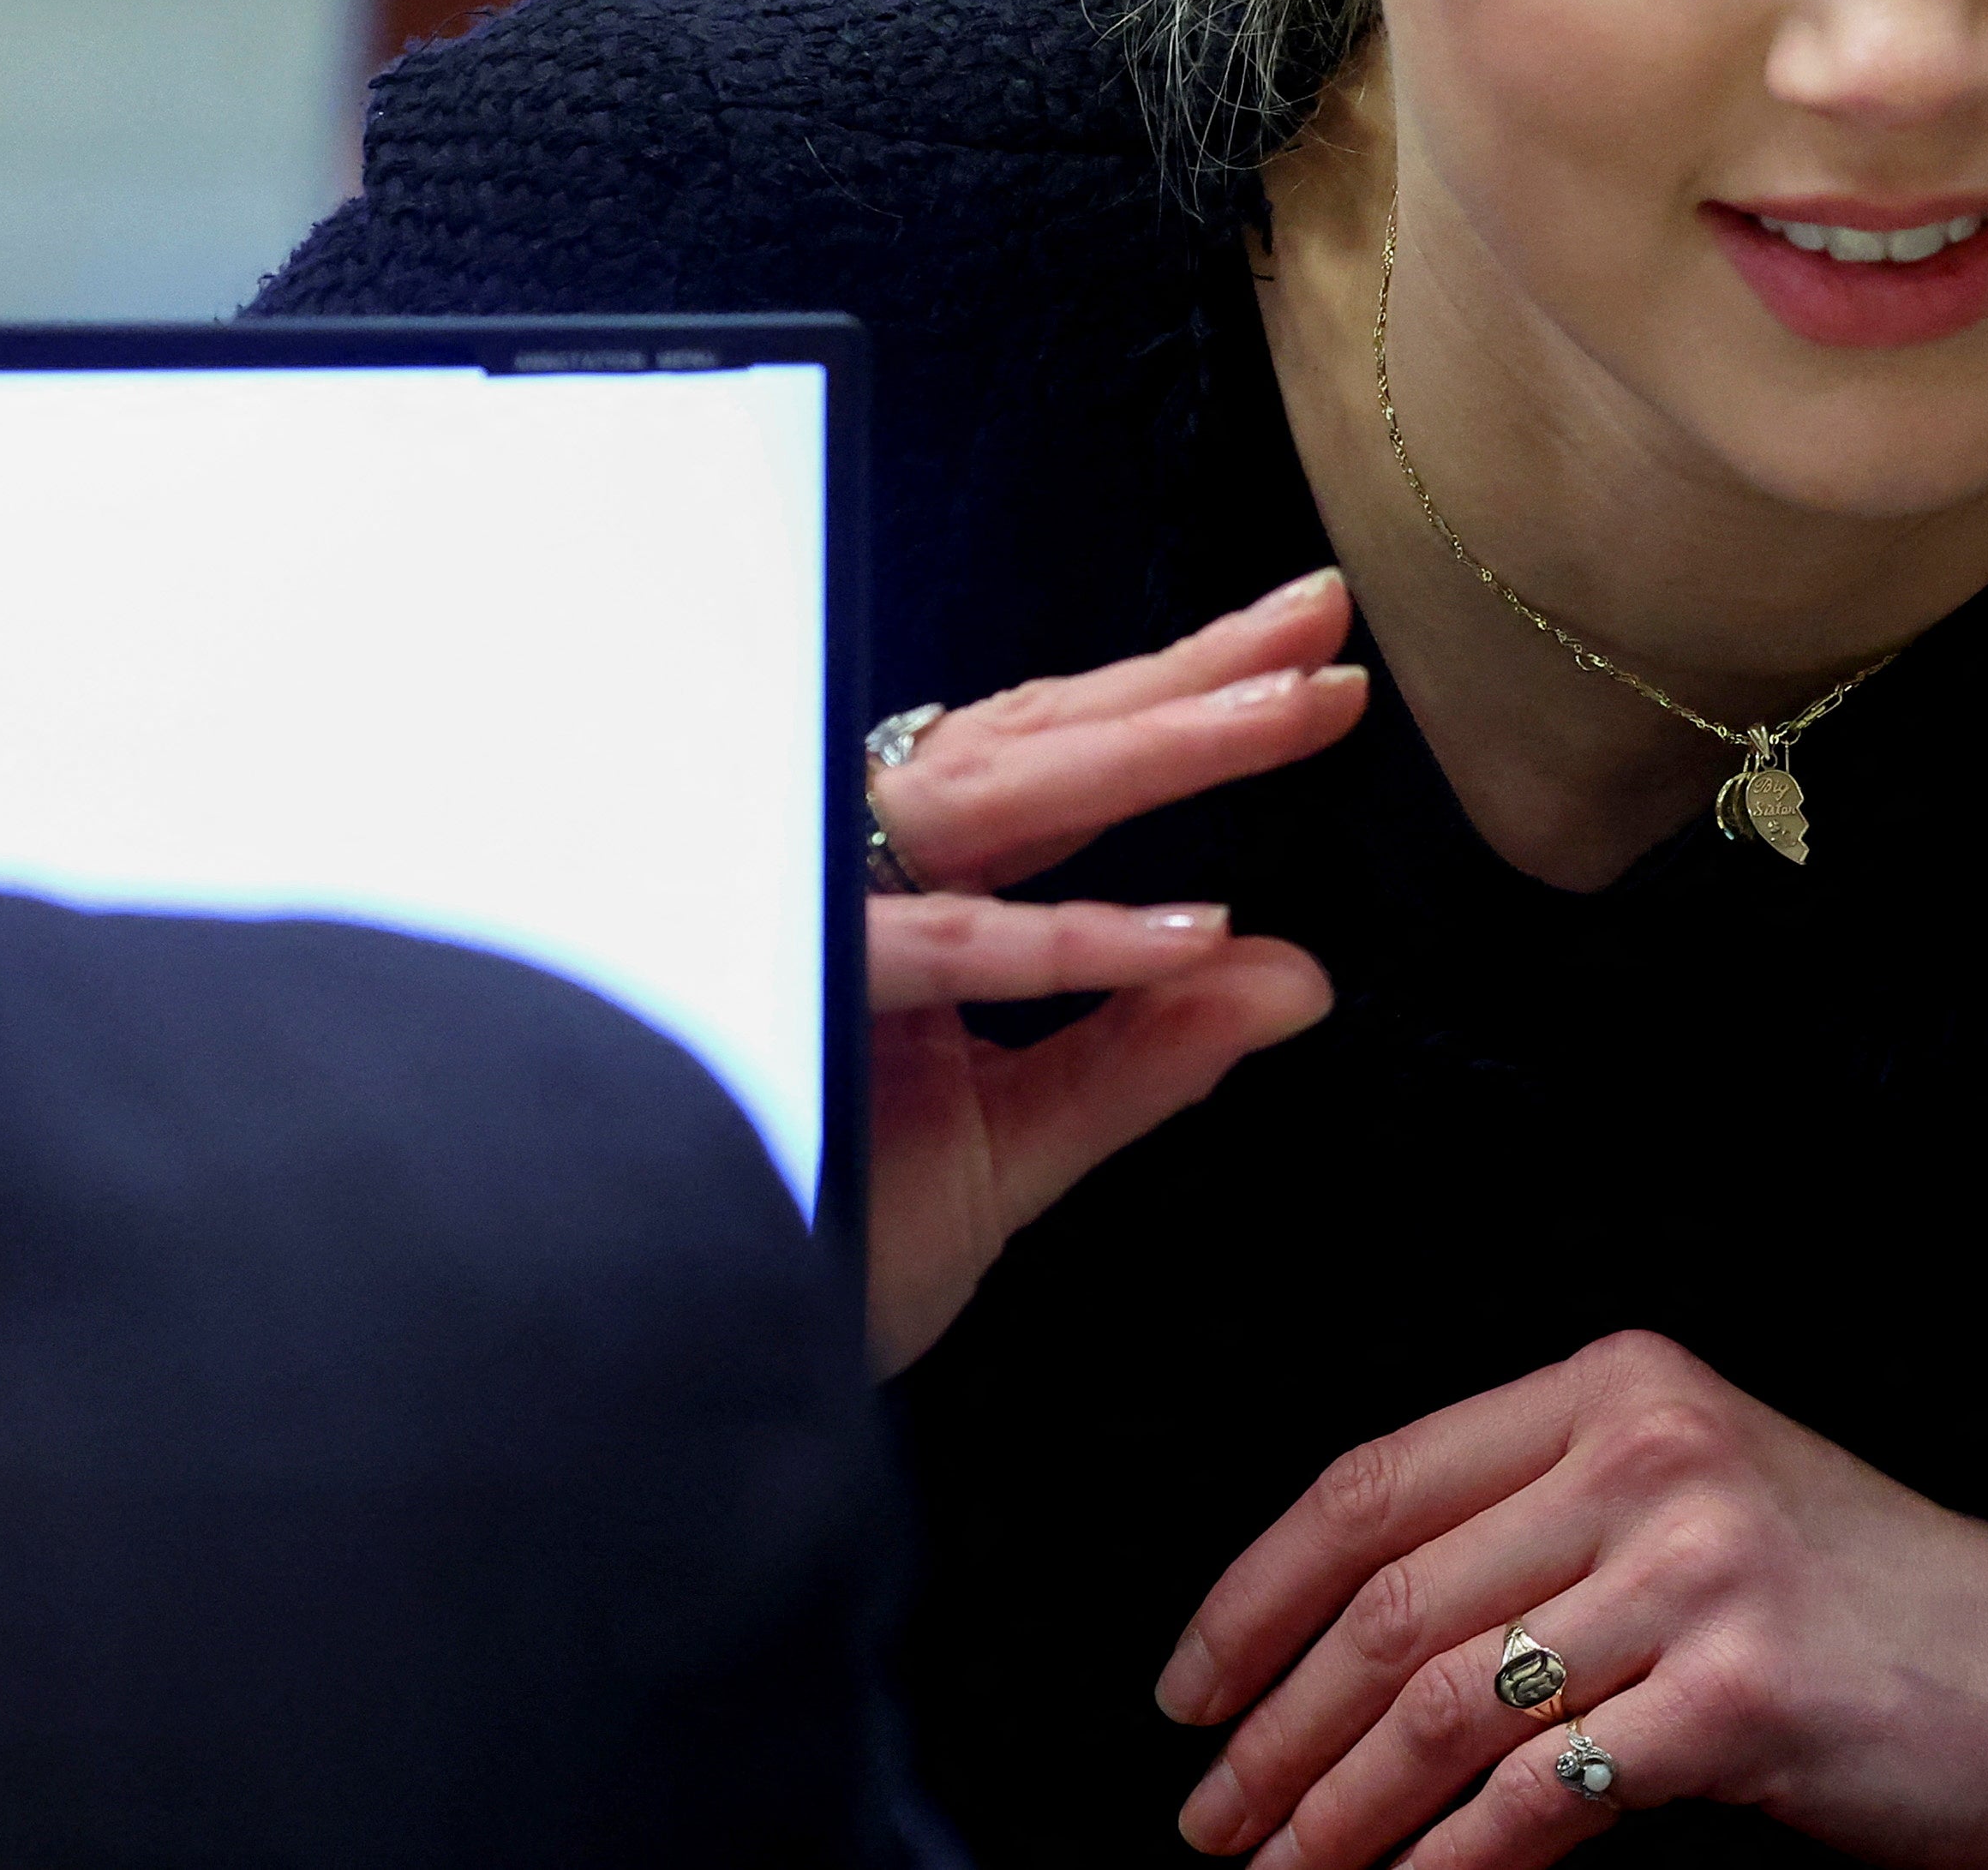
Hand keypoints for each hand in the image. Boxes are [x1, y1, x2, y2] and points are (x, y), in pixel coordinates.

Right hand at [862, 569, 1366, 1375]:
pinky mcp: (782, 1005)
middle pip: (1034, 743)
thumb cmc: (822, 1237)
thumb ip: (1147, 1057)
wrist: (665, 1362)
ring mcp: (807, 924)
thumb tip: (1305, 979)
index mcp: (901, 891)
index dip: (1182, 694)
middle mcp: (851, 879)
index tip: (1315, 646)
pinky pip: (931, 954)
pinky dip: (1060, 940)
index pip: (1056, 763)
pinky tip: (1187, 939)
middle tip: (1322, 626)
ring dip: (1148, 754)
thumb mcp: (1012, 1143)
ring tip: (1286, 715)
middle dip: (1187, 679)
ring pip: (989, 805)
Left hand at [1158, 1332, 1987, 1869]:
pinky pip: (1537, 1797)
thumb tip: (1344, 1644)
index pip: (1373, 1481)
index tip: (1187, 1690)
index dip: (1250, 1595)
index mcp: (1622, 1384)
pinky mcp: (1741, 1690)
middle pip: (1390, 1600)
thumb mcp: (1701, 1507)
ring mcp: (1700, 1566)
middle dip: (1271, 1730)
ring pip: (1441, 1704)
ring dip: (1331, 1813)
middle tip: (1207, 1817)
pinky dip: (1442, 1867)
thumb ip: (1546, 1527)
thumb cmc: (1875, 1607)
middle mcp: (1652, 1451)